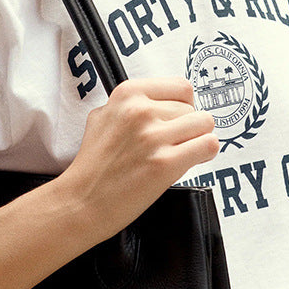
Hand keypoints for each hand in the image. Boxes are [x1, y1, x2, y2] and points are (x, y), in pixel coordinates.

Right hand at [58, 77, 218, 240]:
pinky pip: (208, 145)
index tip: (179, 117)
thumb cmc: (93, 165)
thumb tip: (162, 101)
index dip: (184, 104)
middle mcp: (140, 111)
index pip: (181, 87)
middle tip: (174, 143)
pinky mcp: (165, 163)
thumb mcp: (103, 117)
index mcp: (127, 94)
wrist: (80, 202)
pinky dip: (205, 154)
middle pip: (192, 108)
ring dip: (198, 139)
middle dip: (188, 127)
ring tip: (182, 152)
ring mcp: (152, 136)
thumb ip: (132, 105)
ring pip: (204, 124)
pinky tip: (190, 161)